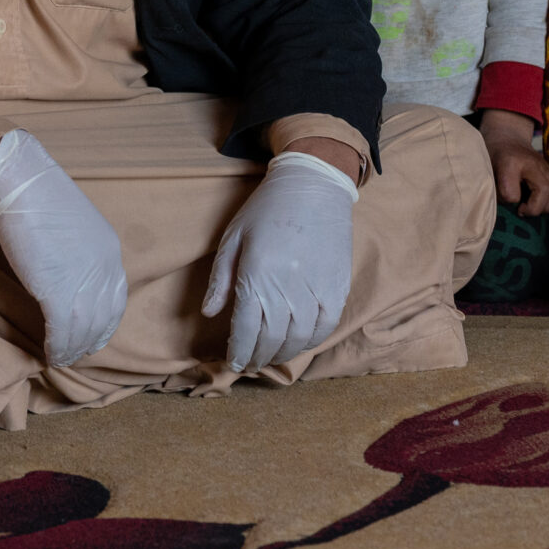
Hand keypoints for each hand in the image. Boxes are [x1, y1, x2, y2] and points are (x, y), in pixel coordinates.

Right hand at [0, 129, 127, 366]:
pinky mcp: (57, 291)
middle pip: (102, 319)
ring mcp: (83, 281)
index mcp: (110, 252)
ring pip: (83, 330)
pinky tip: (50, 354)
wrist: (21, 182)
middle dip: (90, 341)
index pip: (116, 299)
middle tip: (77, 354)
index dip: (104, 322)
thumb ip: (79, 252)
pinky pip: (62, 331)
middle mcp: (105, 269)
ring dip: (72, 349)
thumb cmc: (40, 197)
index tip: (94, 335)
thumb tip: (69, 272)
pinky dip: (57, 346)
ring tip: (61, 359)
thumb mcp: (75, 226)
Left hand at [201, 152, 355, 372]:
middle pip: (272, 339)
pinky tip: (298, 342)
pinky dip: (311, 341)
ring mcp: (316, 288)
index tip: (233, 363)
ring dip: (283, 354)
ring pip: (299, 339)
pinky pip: (326, 326)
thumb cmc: (267, 209)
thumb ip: (221, 278)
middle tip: (250, 363)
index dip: (238, 352)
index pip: (246, 329)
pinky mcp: (338, 287)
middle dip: (258, 357)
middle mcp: (288, 286)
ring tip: (270, 356)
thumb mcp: (233, 237)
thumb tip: (210, 314)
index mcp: (257, 274)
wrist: (314, 185)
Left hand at [481, 111, 548, 217]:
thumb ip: (490, 188)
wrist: (507, 136)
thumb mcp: (483, 168)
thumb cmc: (493, 155)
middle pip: (545, 190)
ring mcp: (545, 165)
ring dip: (547, 206)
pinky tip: (542, 204)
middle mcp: (532, 162)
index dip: (506, 201)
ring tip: (533, 208)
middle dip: (534, 208)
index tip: (501, 199)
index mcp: (509, 162)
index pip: (511, 193)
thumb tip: (499, 209)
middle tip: (521, 210)